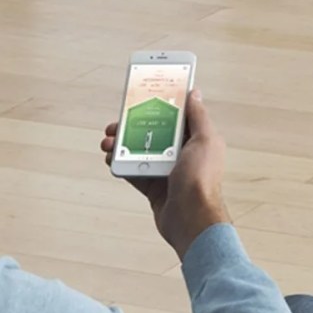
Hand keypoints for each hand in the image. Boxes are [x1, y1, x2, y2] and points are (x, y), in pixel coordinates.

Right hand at [101, 90, 229, 259]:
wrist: (191, 220)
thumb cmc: (201, 180)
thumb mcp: (205, 140)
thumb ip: (198, 116)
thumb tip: (194, 93)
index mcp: (197, 140)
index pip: (176, 116)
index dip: (159, 105)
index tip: (142, 96)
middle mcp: (182, 153)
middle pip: (153, 132)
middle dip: (133, 125)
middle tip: (115, 123)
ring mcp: (167, 170)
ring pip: (140, 151)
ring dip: (121, 145)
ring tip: (107, 143)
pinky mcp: (154, 186)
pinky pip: (133, 171)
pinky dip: (120, 164)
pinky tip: (109, 159)